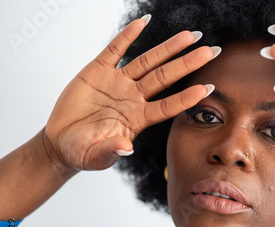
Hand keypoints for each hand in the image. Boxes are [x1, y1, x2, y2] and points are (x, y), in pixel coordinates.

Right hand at [44, 16, 216, 170]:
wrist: (62, 141)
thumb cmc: (83, 151)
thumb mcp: (96, 156)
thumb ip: (112, 151)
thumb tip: (126, 148)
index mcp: (138, 119)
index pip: (168, 106)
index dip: (186, 98)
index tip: (207, 88)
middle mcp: (134, 98)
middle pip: (165, 77)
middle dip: (187, 64)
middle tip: (211, 51)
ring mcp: (118, 82)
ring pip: (147, 61)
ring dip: (168, 48)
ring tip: (189, 35)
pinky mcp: (98, 71)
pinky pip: (115, 49)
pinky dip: (128, 35)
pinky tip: (144, 22)